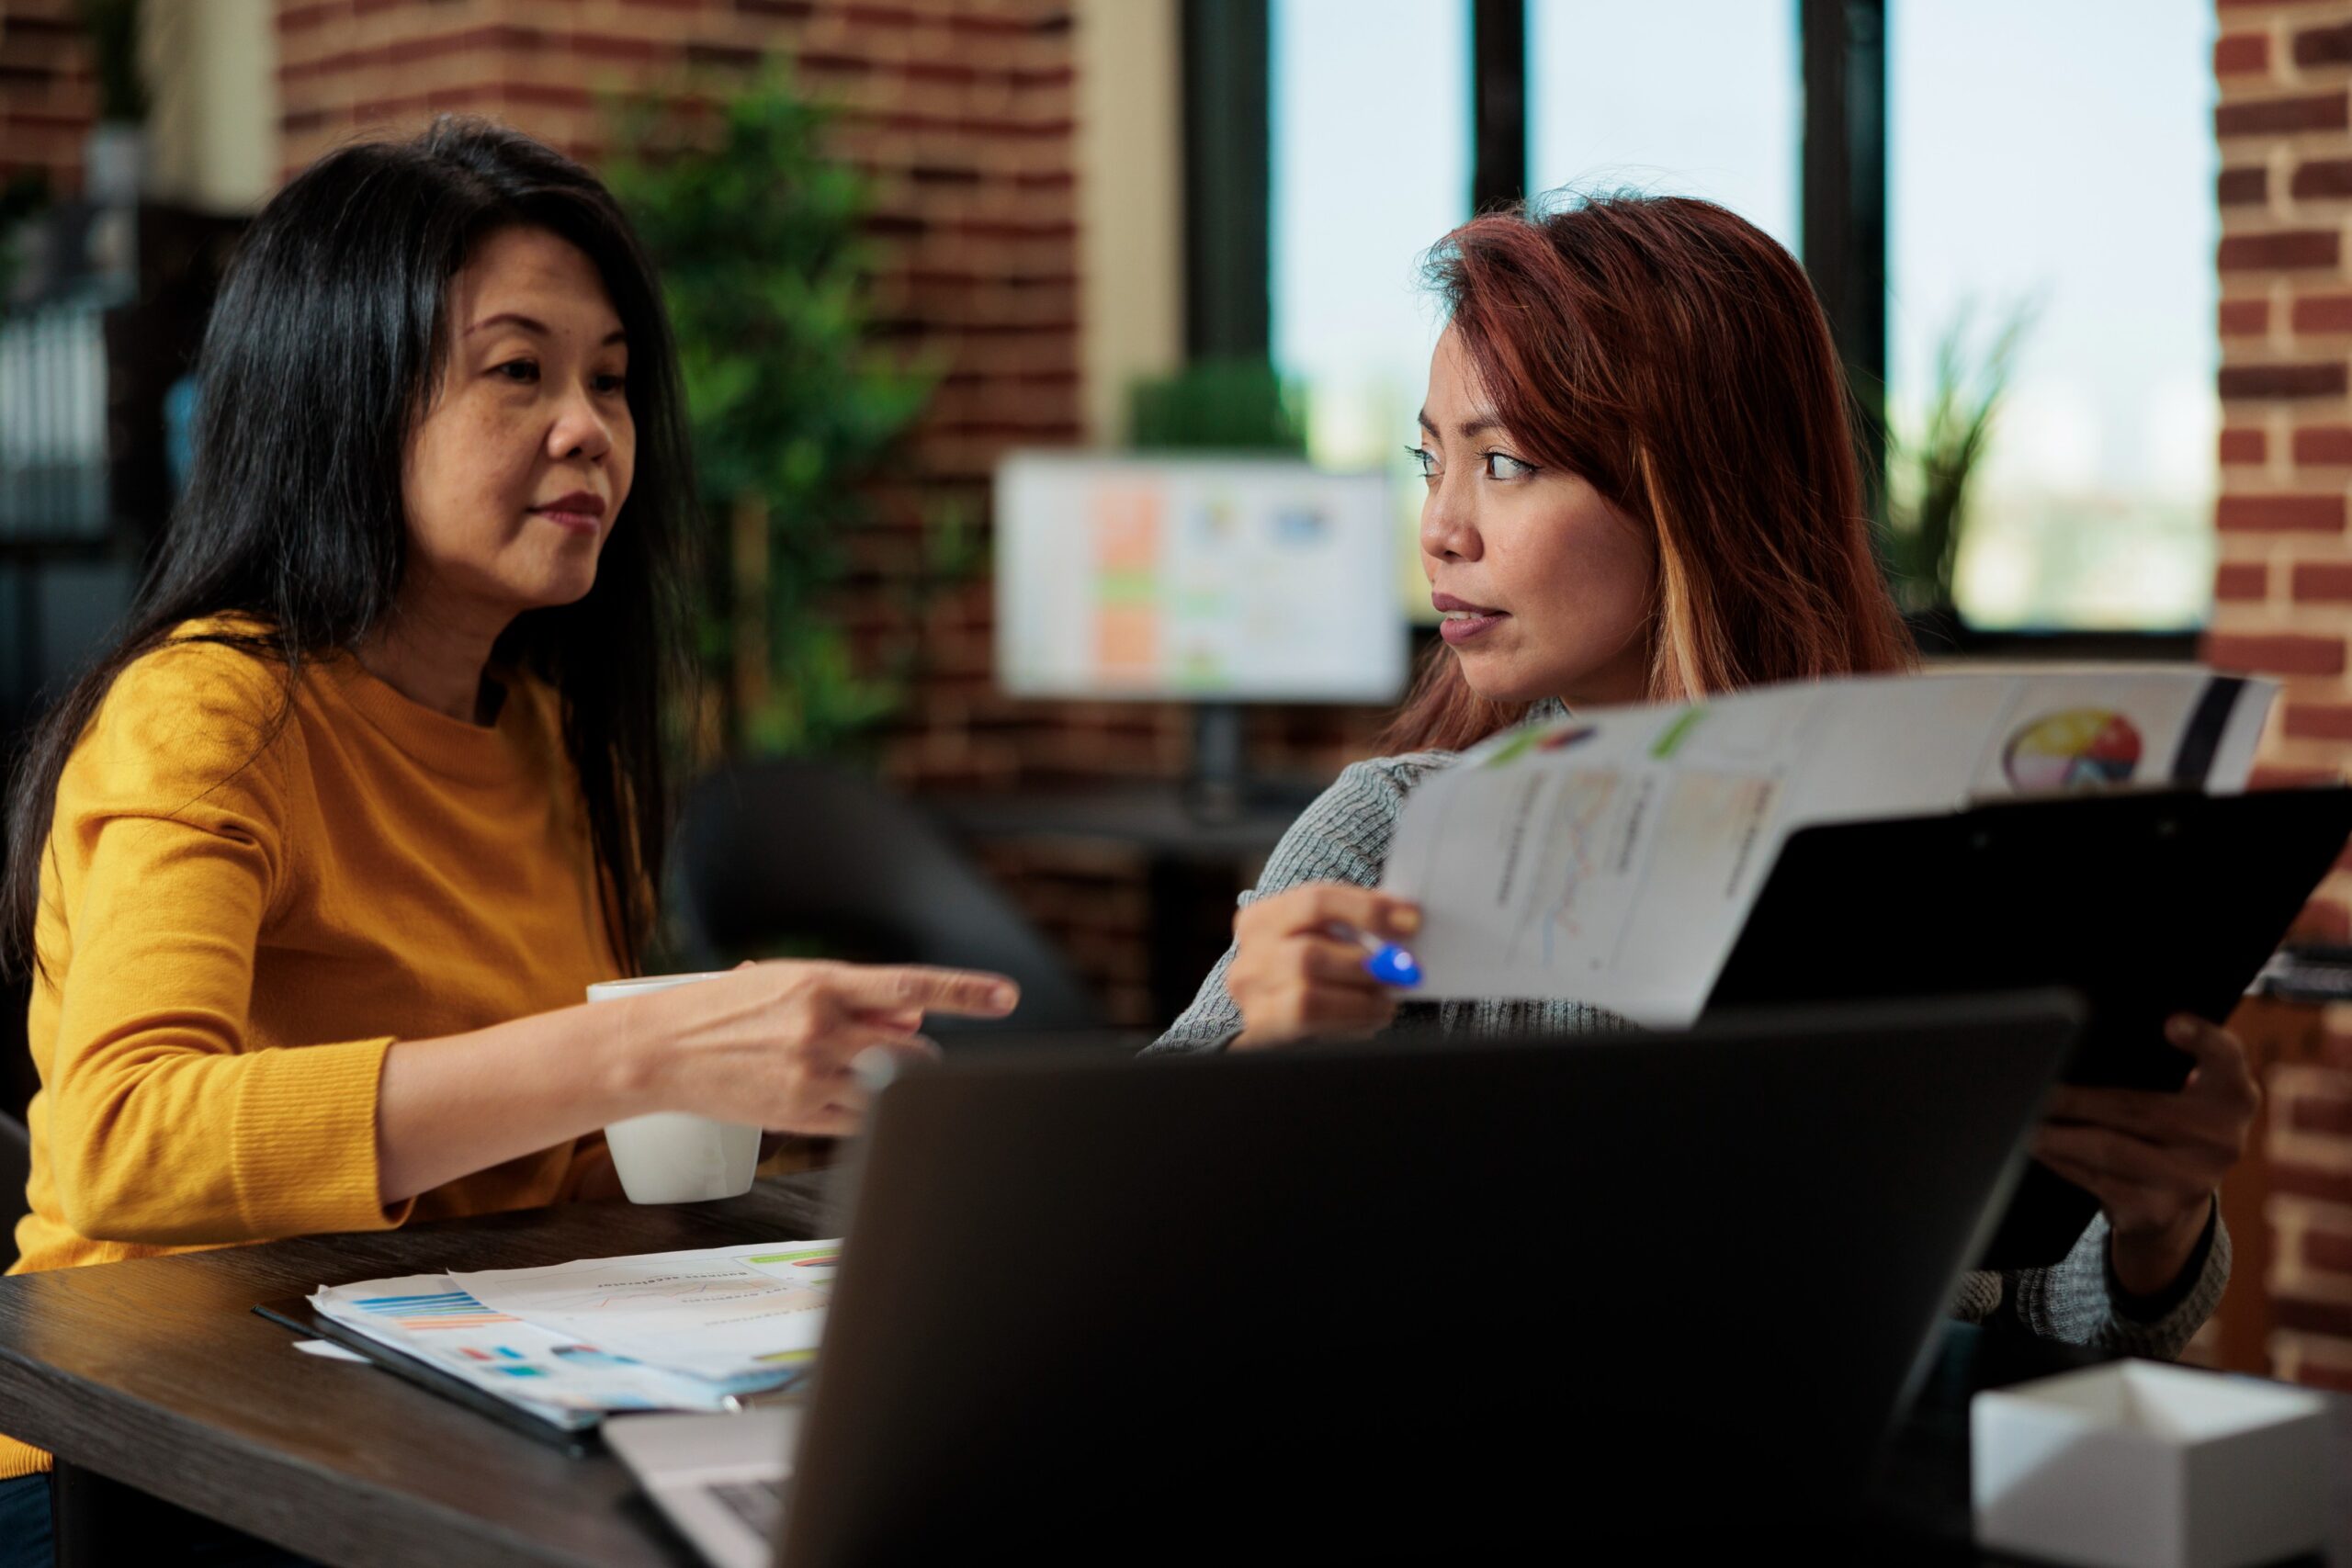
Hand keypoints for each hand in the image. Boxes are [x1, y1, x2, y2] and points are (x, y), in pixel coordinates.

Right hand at [620, 961, 1017, 1136]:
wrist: (662, 1049)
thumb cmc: (728, 1008)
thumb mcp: (792, 984)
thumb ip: (857, 1001)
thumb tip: (913, 1019)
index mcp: (822, 983)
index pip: (912, 986)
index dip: (965, 992)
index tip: (1006, 996)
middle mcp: (822, 1028)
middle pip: (913, 1051)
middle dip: (915, 1055)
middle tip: (886, 1049)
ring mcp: (812, 1074)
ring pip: (891, 1088)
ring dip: (890, 1083)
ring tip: (847, 1068)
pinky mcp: (801, 1113)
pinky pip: (862, 1119)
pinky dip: (865, 1109)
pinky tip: (833, 1092)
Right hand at [1226, 883, 1419, 1050]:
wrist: (1274, 1013)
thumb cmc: (1309, 970)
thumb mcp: (1324, 939)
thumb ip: (1354, 929)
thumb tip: (1405, 925)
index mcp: (1265, 916)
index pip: (1317, 901)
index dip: (1368, 910)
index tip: (1412, 921)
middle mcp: (1251, 950)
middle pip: (1310, 953)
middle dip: (1366, 965)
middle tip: (1404, 973)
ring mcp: (1250, 990)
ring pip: (1308, 992)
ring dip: (1360, 999)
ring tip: (1386, 1001)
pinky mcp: (1258, 1025)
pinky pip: (1306, 1021)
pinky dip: (1348, 1020)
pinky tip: (1369, 1019)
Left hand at [2032, 1014, 2258, 1296]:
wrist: (2178, 1202)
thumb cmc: (2169, 1126)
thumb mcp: (2187, 1094)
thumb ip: (2164, 1063)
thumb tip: (2081, 1041)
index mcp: (2232, 1097)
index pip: (2227, 1060)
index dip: (2203, 1039)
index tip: (2171, 1023)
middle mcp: (2221, 1140)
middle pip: (2139, 1109)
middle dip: (2077, 1100)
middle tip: (2034, 1088)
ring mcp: (2192, 1180)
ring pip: (2110, 1149)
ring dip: (2058, 1134)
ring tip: (2023, 1121)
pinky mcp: (2157, 1211)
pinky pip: (2096, 1180)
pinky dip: (2060, 1160)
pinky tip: (2037, 1145)